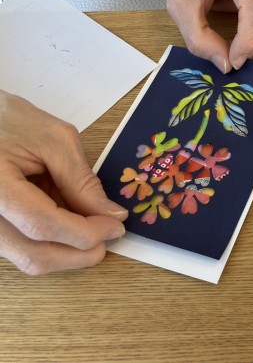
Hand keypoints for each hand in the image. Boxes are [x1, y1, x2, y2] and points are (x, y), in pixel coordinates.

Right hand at [0, 90, 127, 274]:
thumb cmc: (9, 121)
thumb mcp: (54, 141)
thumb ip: (82, 181)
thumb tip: (112, 215)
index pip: (42, 225)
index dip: (85, 232)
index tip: (116, 226)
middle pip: (34, 255)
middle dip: (81, 252)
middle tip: (110, 234)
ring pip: (28, 258)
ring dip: (69, 249)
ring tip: (93, 225)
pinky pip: (23, 247)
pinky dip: (54, 242)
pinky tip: (72, 222)